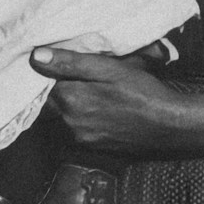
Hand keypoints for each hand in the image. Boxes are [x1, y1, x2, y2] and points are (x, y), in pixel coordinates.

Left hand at [29, 47, 203, 157]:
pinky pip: (73, 131)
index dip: (49, 74)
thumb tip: (35, 56)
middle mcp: (69, 122)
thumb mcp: (110, 69)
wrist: (169, 126)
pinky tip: (97, 111)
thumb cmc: (143, 92)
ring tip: (88, 94)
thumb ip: (71, 63)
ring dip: (66, 107)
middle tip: (74, 79)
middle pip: (48, 104)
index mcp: (71, 99)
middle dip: (55, 92)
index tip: (63, 67)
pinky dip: (78, 120)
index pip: (42, 84)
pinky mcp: (90, 147)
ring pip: (59, 119)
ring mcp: (79, 138)